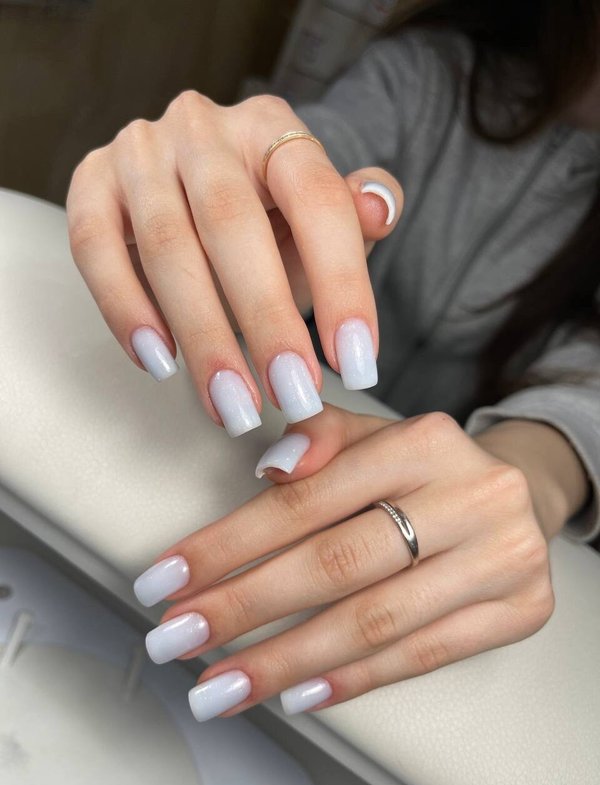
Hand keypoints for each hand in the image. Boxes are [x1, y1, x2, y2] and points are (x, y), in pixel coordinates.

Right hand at [66, 92, 402, 433]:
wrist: (188, 183)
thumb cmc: (264, 216)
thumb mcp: (317, 219)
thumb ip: (355, 218)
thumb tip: (381, 206)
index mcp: (272, 128)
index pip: (317, 199)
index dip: (341, 284)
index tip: (356, 364)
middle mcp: (202, 128)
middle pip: (233, 223)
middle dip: (265, 320)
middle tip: (292, 394)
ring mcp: (140, 152)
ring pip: (165, 246)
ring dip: (201, 335)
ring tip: (232, 404)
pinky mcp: (90, 182)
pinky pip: (94, 248)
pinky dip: (125, 309)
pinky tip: (160, 362)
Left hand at [133, 405, 554, 719]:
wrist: (521, 498)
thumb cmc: (428, 471)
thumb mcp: (377, 435)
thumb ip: (321, 438)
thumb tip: (271, 467)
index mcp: (423, 442)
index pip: (306, 500)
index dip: (228, 544)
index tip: (167, 580)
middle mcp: (469, 496)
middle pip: (335, 563)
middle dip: (243, 607)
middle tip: (175, 639)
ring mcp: (500, 557)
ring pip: (373, 620)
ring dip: (285, 660)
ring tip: (221, 685)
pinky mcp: (520, 610)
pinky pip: (424, 654)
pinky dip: (353, 678)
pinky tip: (298, 692)